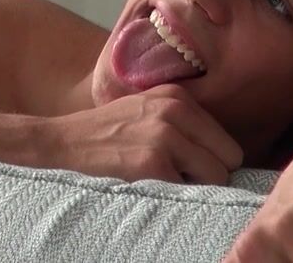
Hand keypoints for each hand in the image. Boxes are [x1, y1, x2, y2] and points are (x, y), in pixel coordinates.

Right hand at [42, 84, 242, 184]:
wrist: (62, 143)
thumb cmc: (107, 133)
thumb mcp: (147, 110)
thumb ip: (184, 122)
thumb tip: (226, 154)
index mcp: (178, 96)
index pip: (226, 139)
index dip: (212, 159)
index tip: (189, 167)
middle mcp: (175, 110)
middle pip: (230, 157)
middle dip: (210, 173)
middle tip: (178, 177)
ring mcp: (164, 135)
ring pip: (217, 176)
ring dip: (195, 187)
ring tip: (163, 180)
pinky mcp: (152, 163)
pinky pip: (191, 191)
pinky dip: (175, 196)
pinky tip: (150, 186)